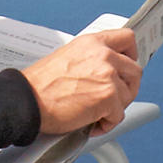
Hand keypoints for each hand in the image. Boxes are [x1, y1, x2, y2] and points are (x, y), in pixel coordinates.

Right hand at [23, 28, 140, 137]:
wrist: (28, 101)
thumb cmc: (41, 86)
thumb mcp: (68, 58)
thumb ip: (92, 60)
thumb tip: (107, 72)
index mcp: (92, 42)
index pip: (127, 38)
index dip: (131, 54)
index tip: (128, 64)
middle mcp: (103, 54)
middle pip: (135, 70)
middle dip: (127, 87)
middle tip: (114, 98)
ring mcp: (108, 75)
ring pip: (128, 95)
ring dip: (115, 108)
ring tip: (96, 113)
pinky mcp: (108, 96)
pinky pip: (119, 115)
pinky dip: (107, 124)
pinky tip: (92, 123)